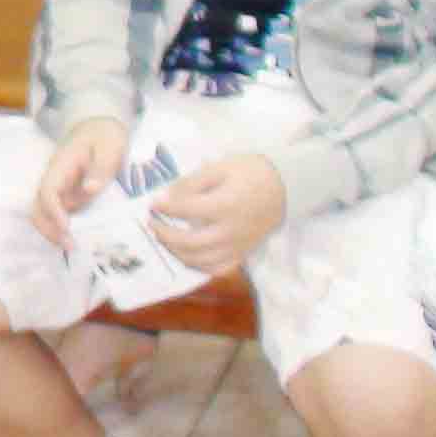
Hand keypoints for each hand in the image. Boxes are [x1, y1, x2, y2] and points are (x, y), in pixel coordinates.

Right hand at [29, 118, 130, 252]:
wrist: (100, 128)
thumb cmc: (105, 136)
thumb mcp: (110, 147)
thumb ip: (101, 167)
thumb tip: (90, 189)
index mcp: (61, 166)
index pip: (47, 191)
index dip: (53, 211)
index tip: (67, 227)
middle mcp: (55, 179)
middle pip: (37, 207)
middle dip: (48, 229)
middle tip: (70, 246)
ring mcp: (59, 189)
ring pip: (44, 214)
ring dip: (53, 232)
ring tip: (74, 247)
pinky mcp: (67, 196)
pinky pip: (58, 215)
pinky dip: (62, 230)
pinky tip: (79, 240)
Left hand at [150, 155, 287, 274]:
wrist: (283, 188)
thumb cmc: (250, 173)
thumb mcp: (220, 167)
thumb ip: (192, 182)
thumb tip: (167, 196)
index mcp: (225, 205)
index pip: (186, 210)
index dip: (165, 208)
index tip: (153, 204)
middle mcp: (230, 231)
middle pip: (189, 242)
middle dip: (164, 234)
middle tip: (152, 223)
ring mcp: (237, 246)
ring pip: (200, 260)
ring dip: (176, 252)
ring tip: (164, 239)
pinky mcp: (242, 254)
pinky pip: (217, 268)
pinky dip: (198, 265)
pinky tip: (186, 254)